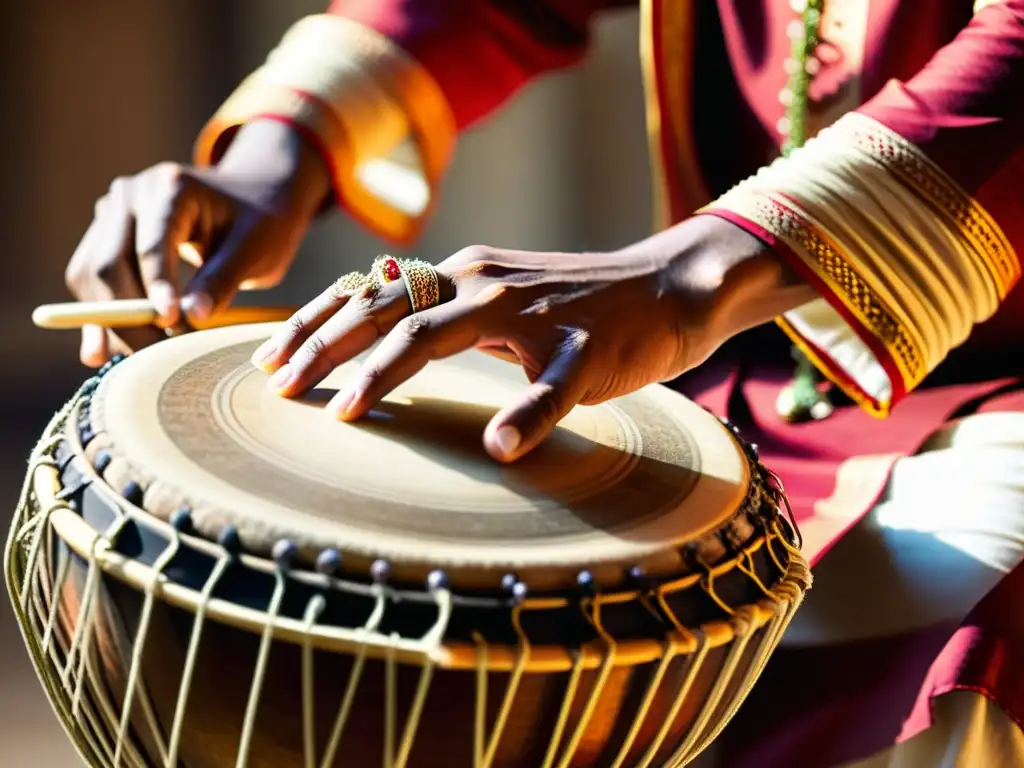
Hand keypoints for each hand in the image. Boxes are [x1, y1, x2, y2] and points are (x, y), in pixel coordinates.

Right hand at [64, 120, 329, 365]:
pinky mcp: (103, 240)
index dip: (156, 287)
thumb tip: (193, 317)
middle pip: (109, 264)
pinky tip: (99, 353)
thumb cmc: (259, 222)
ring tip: (138, 361)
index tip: (170, 323)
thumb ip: (222, 278)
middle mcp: (128, 198)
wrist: (250, 202)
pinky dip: (98, 318)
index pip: (152, 246)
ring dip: (108, 322)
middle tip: (159, 357)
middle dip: (130, 317)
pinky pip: (90, 282)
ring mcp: (110, 217)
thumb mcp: (254, 247)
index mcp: (168, 189)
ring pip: (90, 276)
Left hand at [252, 217, 812, 461]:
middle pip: (386, 307)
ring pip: (442, 333)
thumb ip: (445, 317)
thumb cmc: (576, 307)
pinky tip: (501, 447)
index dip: (315, 320)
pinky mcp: (585, 347)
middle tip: (277, 386)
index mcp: (462, 272)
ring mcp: (533, 311)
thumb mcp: (500, 302)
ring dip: (388, 372)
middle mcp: (484, 278)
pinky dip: (526, 414)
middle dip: (324, 345)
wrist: (668, 286)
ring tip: (345, 414)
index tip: (267, 357)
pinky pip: (552, 385)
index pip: (371, 290)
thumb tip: (380, 344)